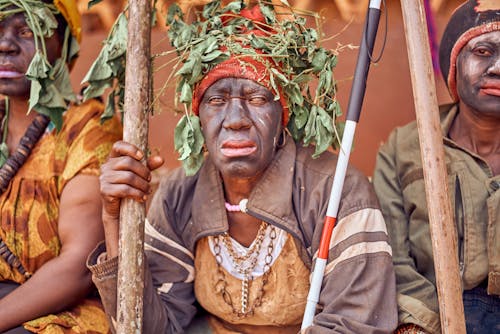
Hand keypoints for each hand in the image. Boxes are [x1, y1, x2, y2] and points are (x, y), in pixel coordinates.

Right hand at [99, 141, 163, 256]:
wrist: (118, 208)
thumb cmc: (130, 186)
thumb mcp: (140, 174)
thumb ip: (149, 165)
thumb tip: (161, 159)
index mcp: (113, 158)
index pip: (118, 146)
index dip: (130, 148)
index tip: (142, 156)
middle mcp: (106, 166)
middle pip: (128, 163)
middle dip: (143, 171)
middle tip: (150, 179)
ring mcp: (104, 178)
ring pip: (128, 177)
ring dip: (142, 185)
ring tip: (148, 190)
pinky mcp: (105, 191)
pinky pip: (124, 190)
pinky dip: (137, 194)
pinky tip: (142, 197)